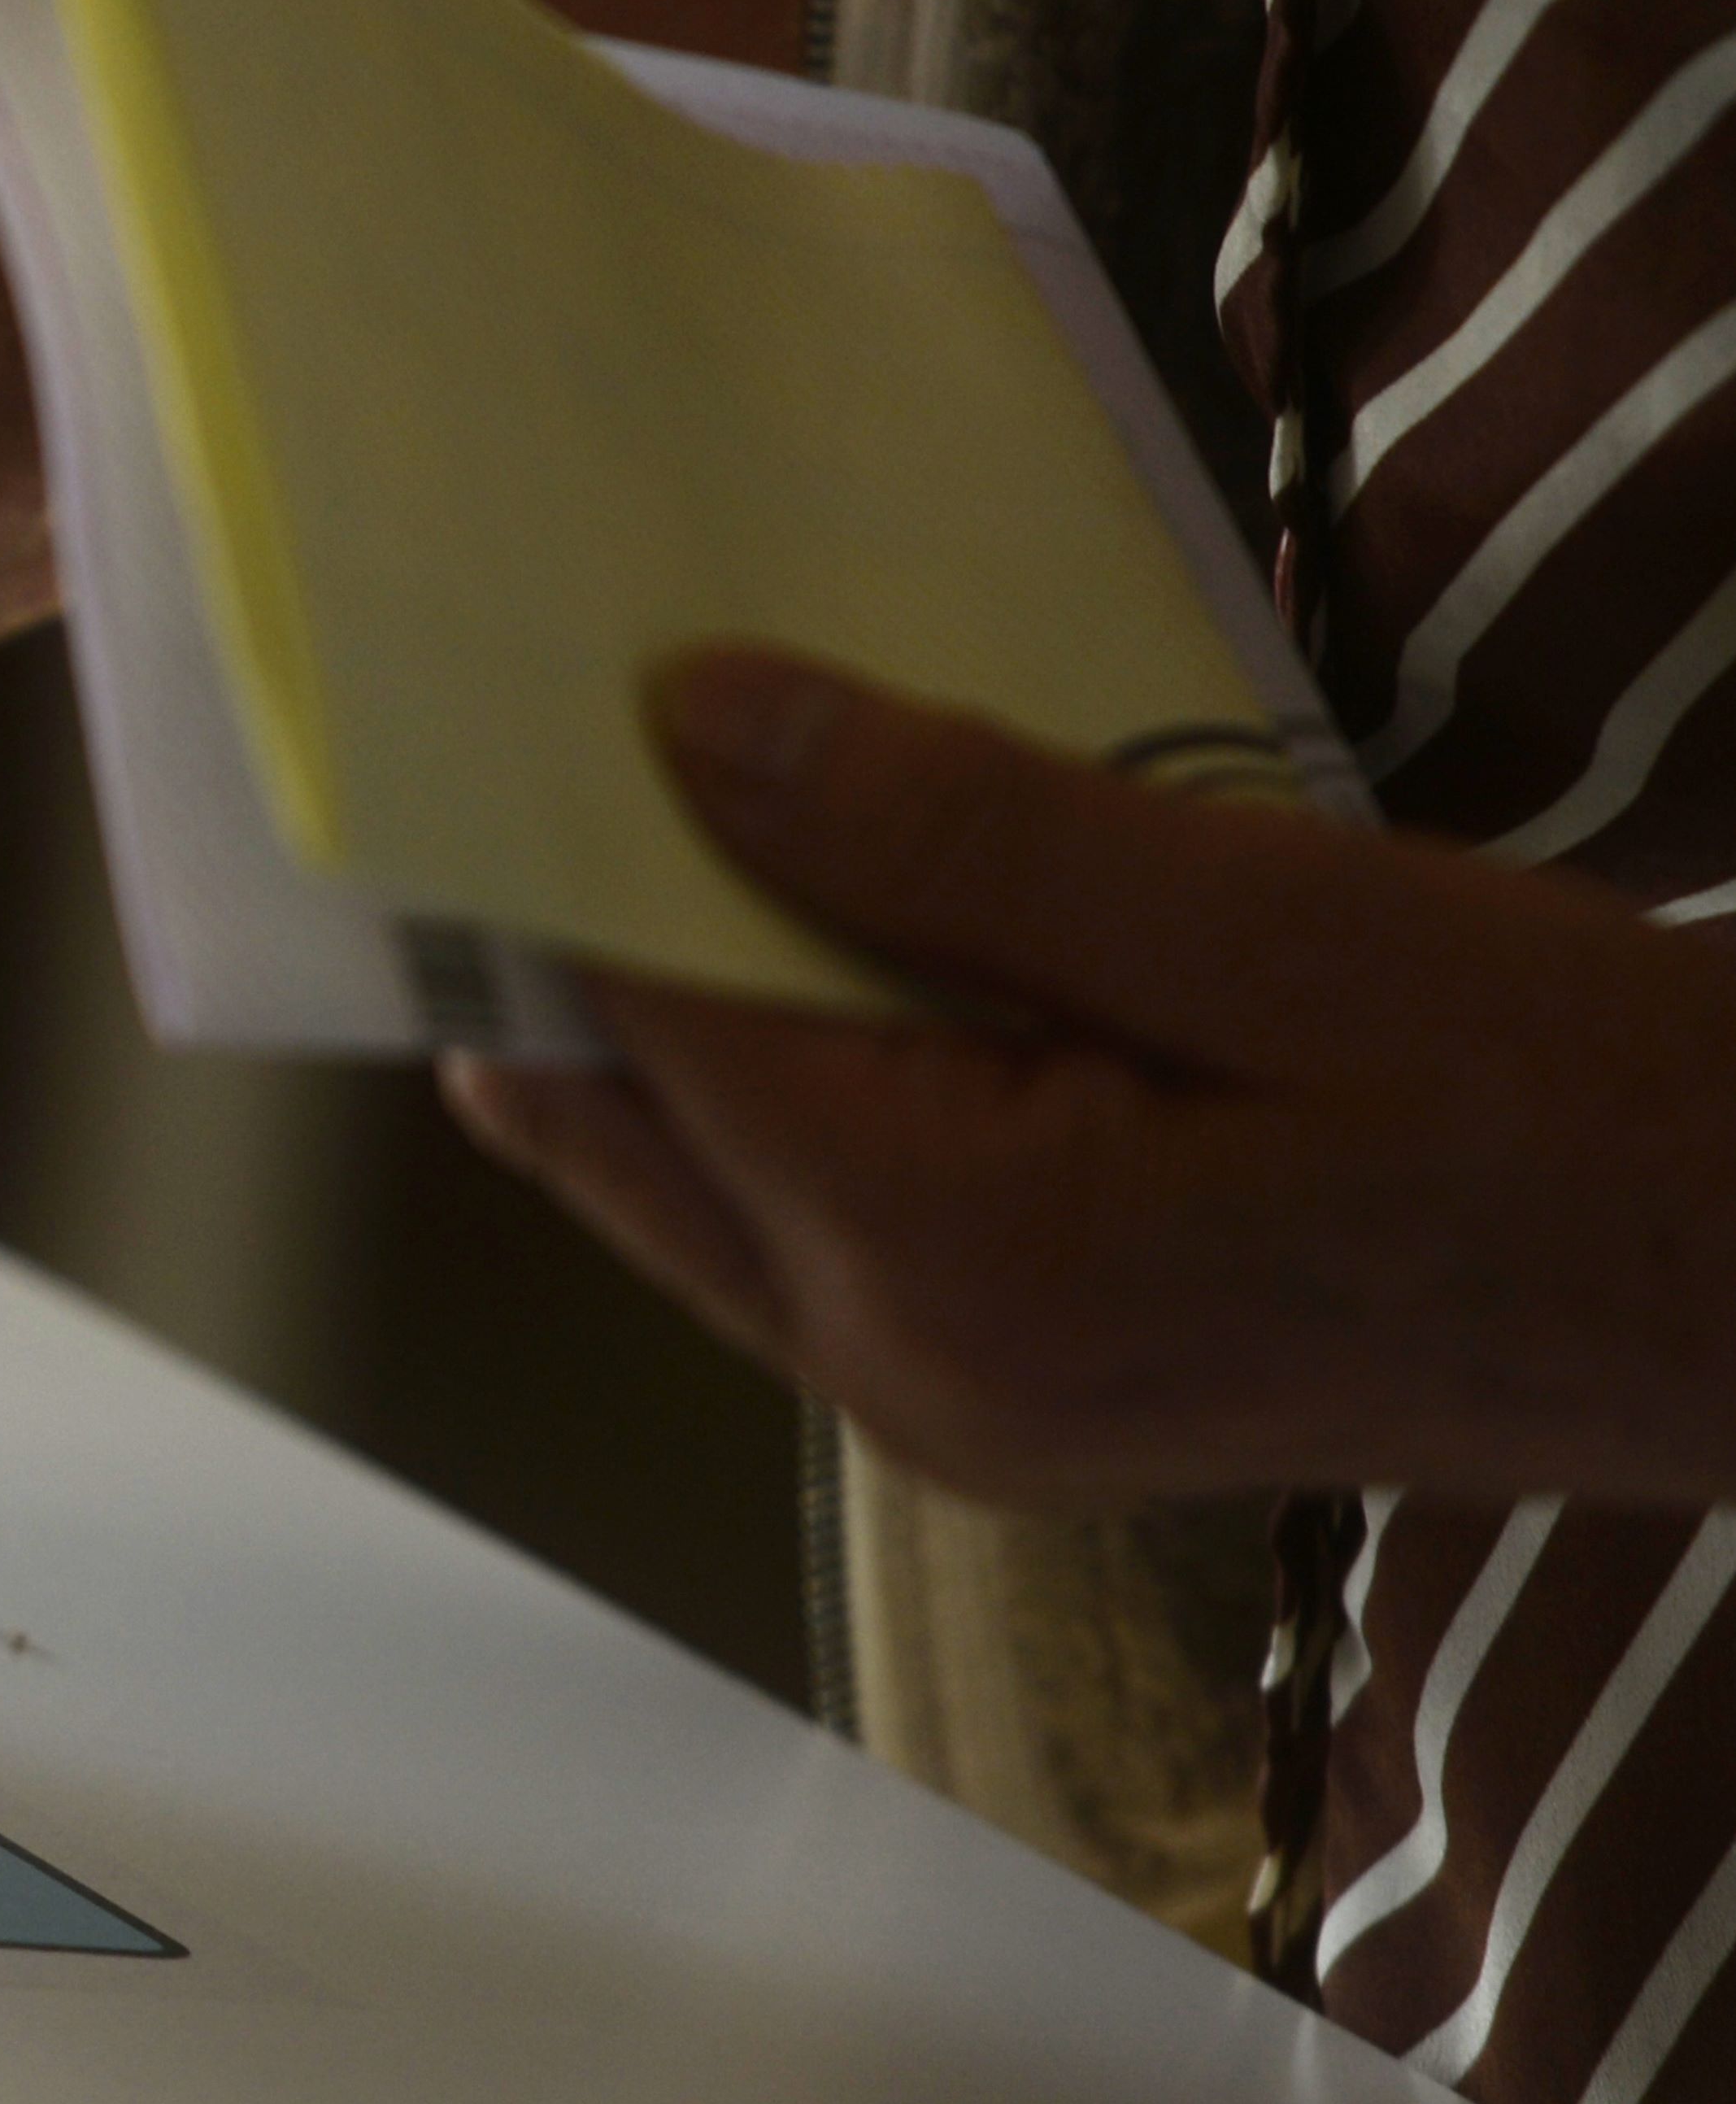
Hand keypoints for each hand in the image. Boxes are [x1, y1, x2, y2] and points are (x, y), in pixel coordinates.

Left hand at [444, 647, 1735, 1509]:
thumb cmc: (1579, 1108)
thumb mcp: (1270, 922)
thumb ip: (954, 838)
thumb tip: (694, 727)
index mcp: (943, 1261)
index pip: (633, 1026)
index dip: (561, 851)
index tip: (523, 696)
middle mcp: (903, 1372)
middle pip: (613, 1122)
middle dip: (578, 929)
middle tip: (578, 724)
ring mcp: (952, 1407)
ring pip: (701, 1170)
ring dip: (694, 992)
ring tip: (717, 791)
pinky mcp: (1016, 1389)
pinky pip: (819, 1211)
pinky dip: (806, 1068)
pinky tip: (863, 927)